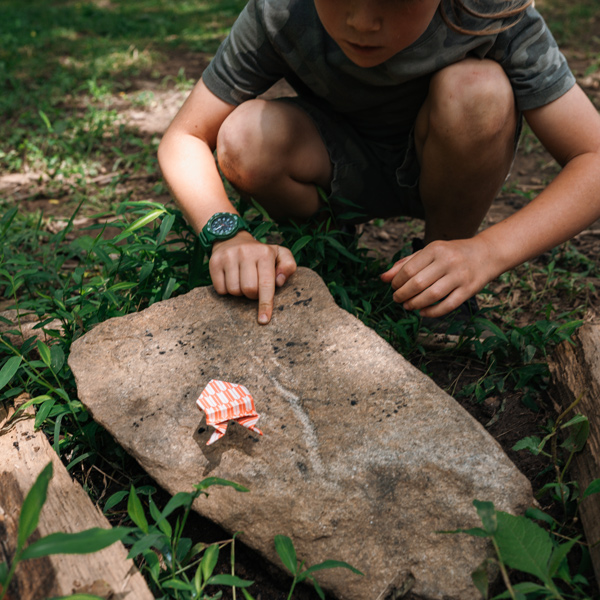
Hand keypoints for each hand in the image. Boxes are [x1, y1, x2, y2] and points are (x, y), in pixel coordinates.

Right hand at [210, 231, 296, 324]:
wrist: (232, 238)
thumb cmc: (260, 253)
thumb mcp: (279, 254)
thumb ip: (288, 266)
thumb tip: (279, 281)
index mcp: (265, 253)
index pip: (266, 284)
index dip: (265, 304)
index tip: (263, 320)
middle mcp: (246, 252)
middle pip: (249, 290)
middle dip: (252, 295)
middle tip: (253, 286)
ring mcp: (228, 256)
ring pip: (234, 291)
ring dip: (239, 292)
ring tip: (242, 280)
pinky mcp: (214, 261)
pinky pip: (220, 289)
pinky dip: (226, 289)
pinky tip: (230, 278)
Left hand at [380, 238, 494, 316]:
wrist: (487, 253)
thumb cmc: (452, 253)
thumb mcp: (429, 252)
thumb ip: (406, 263)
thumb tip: (383, 278)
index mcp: (435, 249)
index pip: (409, 269)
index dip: (397, 282)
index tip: (393, 287)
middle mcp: (448, 261)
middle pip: (418, 283)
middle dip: (402, 294)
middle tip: (397, 299)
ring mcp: (459, 276)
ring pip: (431, 296)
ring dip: (415, 304)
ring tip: (407, 306)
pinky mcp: (468, 290)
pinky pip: (447, 305)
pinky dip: (432, 312)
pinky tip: (423, 312)